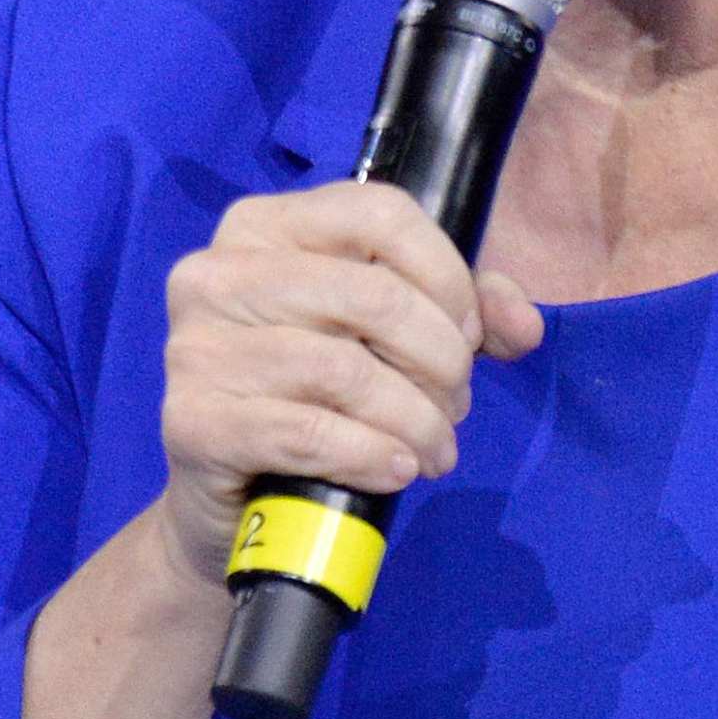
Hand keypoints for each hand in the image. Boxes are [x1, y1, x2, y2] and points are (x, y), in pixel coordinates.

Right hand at [149, 180, 543, 591]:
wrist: (233, 504)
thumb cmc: (314, 401)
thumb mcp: (389, 340)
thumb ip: (462, 313)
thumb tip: (523, 324)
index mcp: (264, 226)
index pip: (381, 213)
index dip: (448, 276)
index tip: (468, 335)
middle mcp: (218, 272)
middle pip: (373, 295)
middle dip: (441, 361)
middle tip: (454, 406)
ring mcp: (195, 347)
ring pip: (347, 370)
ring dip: (416, 419)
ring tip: (434, 448)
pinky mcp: (194, 421)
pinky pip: (311, 432)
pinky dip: (373, 455)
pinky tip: (397, 469)